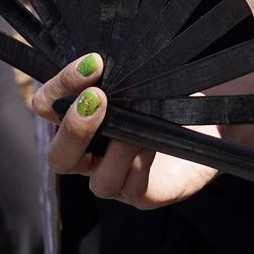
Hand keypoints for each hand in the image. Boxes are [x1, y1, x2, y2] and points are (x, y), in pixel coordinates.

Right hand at [31, 53, 218, 208]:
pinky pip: (135, 188)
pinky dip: (141, 164)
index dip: (61, 85)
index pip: (47, 106)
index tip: (94, 63)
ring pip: (99, 183)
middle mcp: (90, 156)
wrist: (206, 124)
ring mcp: (115, 179)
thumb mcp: (140, 77)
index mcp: (79, 121)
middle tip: (98, 98)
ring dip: (115, 151)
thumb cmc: (164, 95)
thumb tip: (107, 59)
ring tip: (132, 125)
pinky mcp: (144, 195)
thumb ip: (118, 72)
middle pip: (58, 157)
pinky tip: (153, 141)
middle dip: (74, 128)